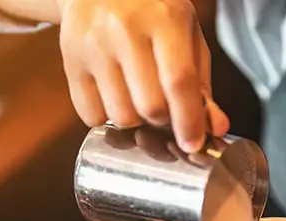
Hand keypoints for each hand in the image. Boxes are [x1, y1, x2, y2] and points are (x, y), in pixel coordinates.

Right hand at [57, 0, 229, 151]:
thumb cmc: (152, 10)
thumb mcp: (186, 33)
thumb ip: (202, 82)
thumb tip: (215, 127)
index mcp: (164, 19)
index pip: (178, 82)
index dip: (188, 121)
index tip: (192, 143)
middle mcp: (124, 31)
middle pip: (149, 106)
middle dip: (162, 121)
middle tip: (164, 111)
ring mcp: (93, 46)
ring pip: (120, 116)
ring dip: (135, 121)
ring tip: (137, 98)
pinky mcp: (70, 60)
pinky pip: (90, 115)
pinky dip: (106, 117)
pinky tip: (114, 96)